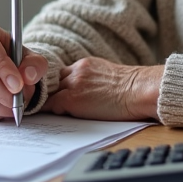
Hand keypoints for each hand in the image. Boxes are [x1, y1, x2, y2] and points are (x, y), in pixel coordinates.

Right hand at [0, 23, 47, 120]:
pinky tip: (2, 106)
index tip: (17, 84)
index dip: (0, 64)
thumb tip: (28, 75)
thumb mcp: (32, 59)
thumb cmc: (18, 62)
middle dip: (4, 94)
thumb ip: (35, 65)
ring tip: (15, 103)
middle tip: (20, 99)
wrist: (8, 72)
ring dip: (1, 106)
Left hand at [43, 58, 163, 121]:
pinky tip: (50, 117)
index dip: (59, 86)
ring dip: (49, 102)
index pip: (63, 74)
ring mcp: (73, 84)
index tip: (56, 93)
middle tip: (45, 103)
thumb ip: (94, 80)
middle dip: (52, 93)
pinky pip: (51, 105)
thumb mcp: (109, 76)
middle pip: (54, 82)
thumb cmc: (133, 90)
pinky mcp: (71, 99)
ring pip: (50, 93)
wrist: (139, 91)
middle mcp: (77, 71)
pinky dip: (48, 111)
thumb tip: (89, 92)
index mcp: (86, 64)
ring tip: (43, 111)